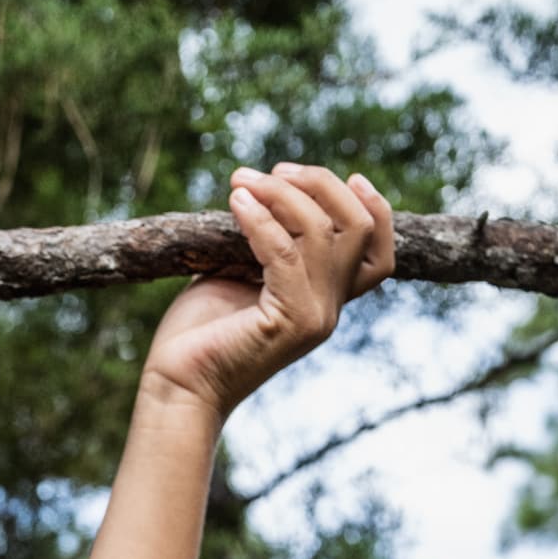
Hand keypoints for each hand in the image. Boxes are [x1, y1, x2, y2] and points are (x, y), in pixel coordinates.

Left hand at [141, 163, 392, 422]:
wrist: (178, 388)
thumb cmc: (197, 336)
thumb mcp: (235, 274)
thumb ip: (263, 240)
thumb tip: (258, 191)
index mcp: (323, 300)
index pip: (379, 253)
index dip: (375, 207)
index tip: (349, 174)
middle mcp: (328, 310)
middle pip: (360, 227)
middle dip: (321, 184)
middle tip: (272, 170)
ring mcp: (313, 318)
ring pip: (323, 231)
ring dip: (281, 193)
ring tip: (240, 181)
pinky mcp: (288, 322)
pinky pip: (285, 253)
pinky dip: (260, 219)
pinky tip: (235, 202)